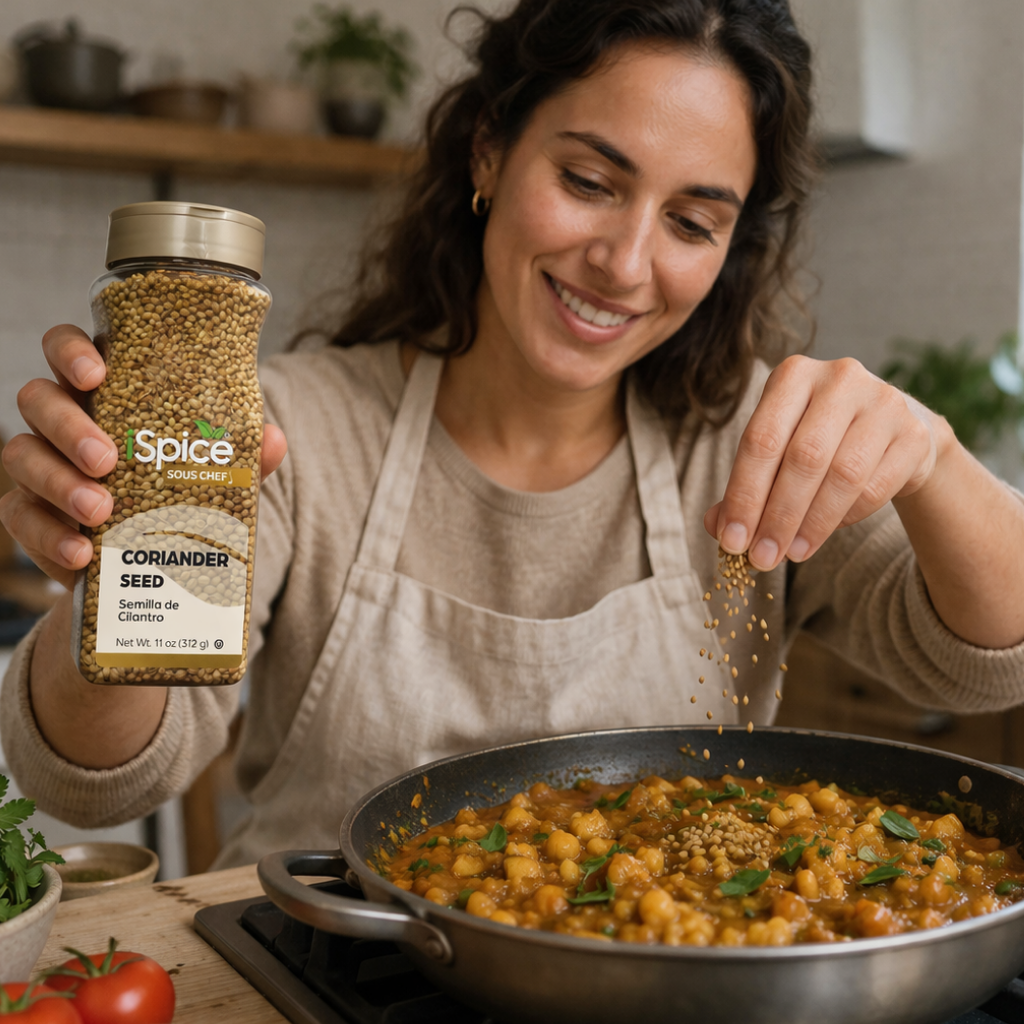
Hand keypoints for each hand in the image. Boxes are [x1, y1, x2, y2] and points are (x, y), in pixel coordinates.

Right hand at [0, 324, 287, 589]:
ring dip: (59, 482)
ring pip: (20, 455)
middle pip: (37, 399)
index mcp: (103, 393)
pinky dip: (51, 537)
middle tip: (107, 458)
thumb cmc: (181, 492)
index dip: (71, 352)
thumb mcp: (215, 473)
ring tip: (101, 509)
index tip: (96, 373)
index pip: (67, 349)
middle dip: (68, 426)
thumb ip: (239, 455)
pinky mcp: (31, 516)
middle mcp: (61, 422)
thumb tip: (273, 439)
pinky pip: (21, 518)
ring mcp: (40, 467)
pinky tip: (82, 552)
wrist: (156, 561)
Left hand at [704, 355, 944, 570]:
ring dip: (812, 524)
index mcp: (793, 375)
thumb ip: (745, 485)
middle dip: (778, 516)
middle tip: (762, 557)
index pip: (761, 440)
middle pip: (803, 458)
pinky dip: (844, 517)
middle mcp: (839, 378)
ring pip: (842, 475)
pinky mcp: (913, 433)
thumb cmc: (819, 440)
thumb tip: (717, 527)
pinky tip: (824, 532)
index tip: (732, 540)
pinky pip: (875, 487)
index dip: (744, 495)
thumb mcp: (777, 450)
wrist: (893, 430)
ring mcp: (883, 402)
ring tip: (791, 554)